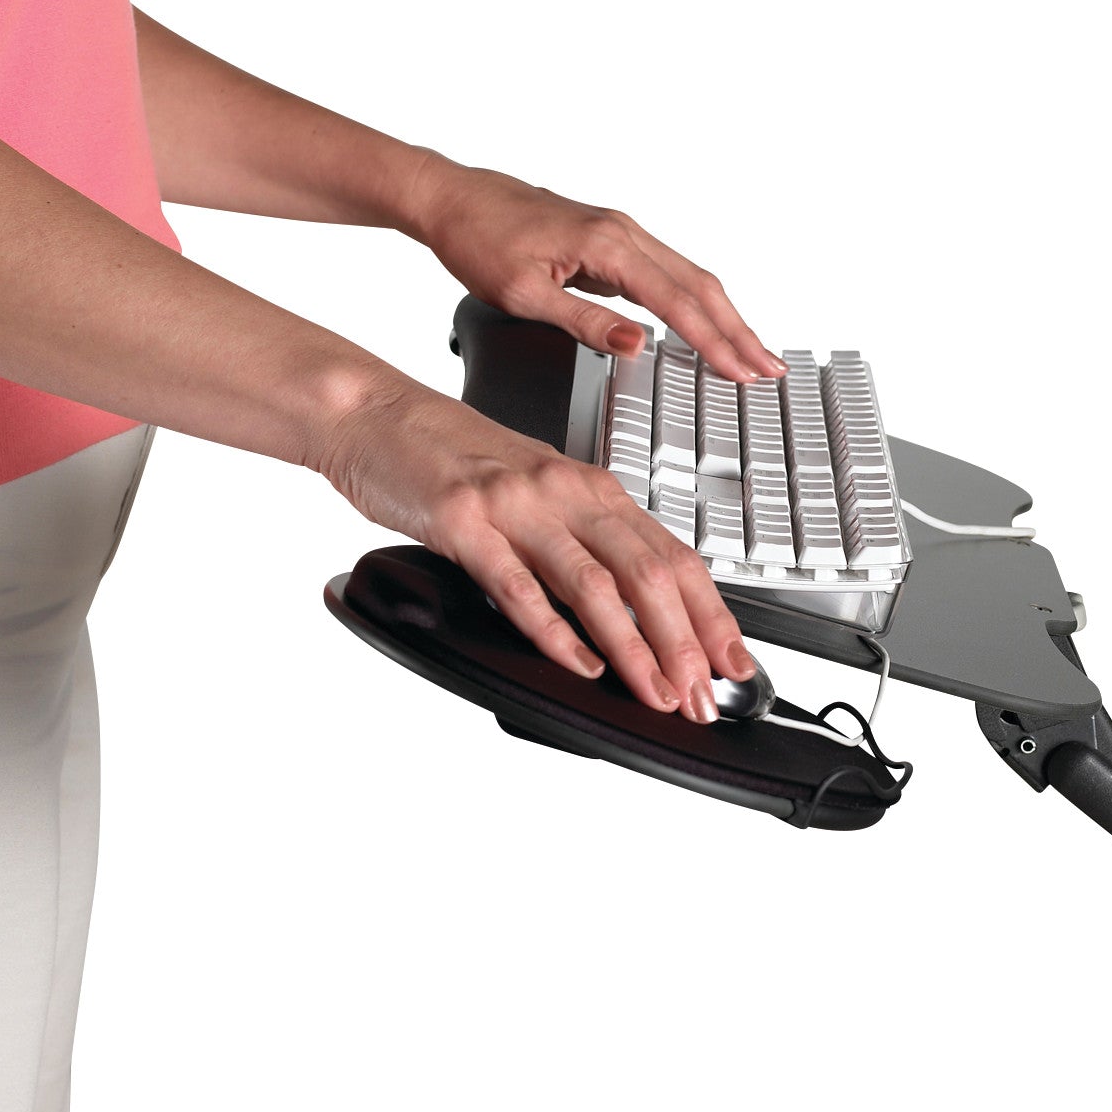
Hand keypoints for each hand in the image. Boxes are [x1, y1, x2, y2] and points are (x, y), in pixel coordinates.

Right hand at [322, 373, 756, 718]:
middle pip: (648, 572)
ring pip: (596, 583)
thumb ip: (585, 543)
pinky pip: (519, 586)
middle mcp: (565, 491)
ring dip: (635, 648)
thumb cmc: (453, 459)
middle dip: (685, 643)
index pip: (675, 555)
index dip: (712, 616)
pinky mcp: (465, 523)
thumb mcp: (538, 494)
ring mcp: (516, 506)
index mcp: (591, 488)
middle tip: (703, 695)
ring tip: (657, 692)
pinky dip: (556, 632)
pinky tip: (581, 664)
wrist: (377, 415)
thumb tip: (639, 609)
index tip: (734, 663)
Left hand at [400, 157, 784, 381]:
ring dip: (723, 315)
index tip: (741, 371)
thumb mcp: (523, 294)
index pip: (677, 303)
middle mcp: (623, 232)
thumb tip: (637, 343)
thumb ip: (584, 321)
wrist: (452, 198)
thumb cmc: (478, 240)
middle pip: (699, 285)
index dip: (714, 342)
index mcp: (607, 244)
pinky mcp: (611, 239)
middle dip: (738, 329)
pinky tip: (704, 322)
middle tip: (768, 368)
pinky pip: (666, 272)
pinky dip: (694, 300)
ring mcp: (620, 232)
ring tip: (750, 351)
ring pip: (688, 276)